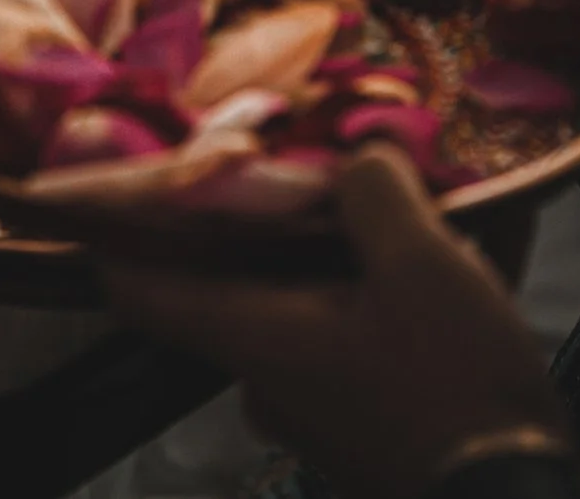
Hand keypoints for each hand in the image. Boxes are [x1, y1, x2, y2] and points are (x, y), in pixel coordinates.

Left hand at [107, 148, 566, 498]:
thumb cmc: (458, 395)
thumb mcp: (421, 267)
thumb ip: (377, 194)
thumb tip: (362, 157)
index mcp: (252, 336)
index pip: (139, 287)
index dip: (115, 231)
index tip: (108, 182)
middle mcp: (268, 376)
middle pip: (239, 277)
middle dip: (277, 217)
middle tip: (308, 160)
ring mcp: (318, 405)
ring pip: (315, 302)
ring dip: (357, 252)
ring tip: (417, 198)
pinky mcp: (371, 421)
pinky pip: (368, 336)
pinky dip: (401, 293)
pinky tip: (471, 252)